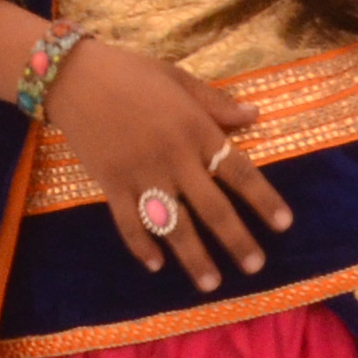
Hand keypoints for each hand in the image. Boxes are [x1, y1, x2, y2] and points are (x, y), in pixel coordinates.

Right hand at [60, 41, 288, 291]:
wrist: (74, 77)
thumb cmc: (131, 73)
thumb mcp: (179, 80)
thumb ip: (216, 104)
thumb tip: (255, 114)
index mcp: (196, 130)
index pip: (240, 171)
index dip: (264, 199)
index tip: (284, 224)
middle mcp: (174, 158)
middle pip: (212, 207)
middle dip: (236, 240)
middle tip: (255, 266)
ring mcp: (141, 174)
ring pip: (174, 225)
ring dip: (194, 256)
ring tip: (212, 284)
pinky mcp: (110, 184)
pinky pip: (128, 223)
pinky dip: (142, 246)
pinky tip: (156, 264)